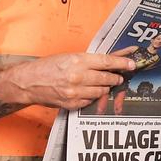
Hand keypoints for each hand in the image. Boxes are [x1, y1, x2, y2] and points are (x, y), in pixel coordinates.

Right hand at [0, 49, 136, 110]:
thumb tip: (109, 60)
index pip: (106, 62)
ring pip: (101, 91)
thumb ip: (89, 60)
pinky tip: (87, 92)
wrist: (28, 82)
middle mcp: (78, 76)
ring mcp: (75, 92)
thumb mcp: (69, 57)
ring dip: (104, 88)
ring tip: (102, 84)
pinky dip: (92, 97)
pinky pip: (90, 101)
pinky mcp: (72, 103)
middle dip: (115, 78)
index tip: (132, 65)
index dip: (122, 64)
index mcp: (78, 60)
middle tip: (118, 77)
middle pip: (107, 78)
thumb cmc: (48, 67)